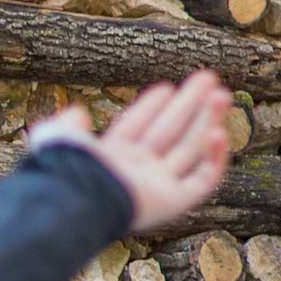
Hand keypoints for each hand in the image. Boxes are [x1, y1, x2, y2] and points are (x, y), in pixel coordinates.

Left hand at [30, 70, 234, 233]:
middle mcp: (137, 171)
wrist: (78, 200)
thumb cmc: (66, 170)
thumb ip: (67, 124)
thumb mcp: (58, 138)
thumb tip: (78, 112)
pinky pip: (203, 179)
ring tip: (222, 93)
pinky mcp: (175, 202)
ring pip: (190, 150)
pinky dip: (215, 158)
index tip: (166, 86)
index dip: (151, 106)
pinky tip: (219, 131)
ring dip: (207, 121)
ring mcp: (158, 187)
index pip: (137, 127)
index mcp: (110, 157)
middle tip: (208, 78)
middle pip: (170, 133)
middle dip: (189, 105)